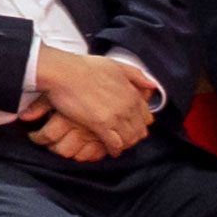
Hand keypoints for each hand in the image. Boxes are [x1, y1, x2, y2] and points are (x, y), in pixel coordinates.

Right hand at [26, 49, 156, 163]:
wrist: (64, 72)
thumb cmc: (85, 67)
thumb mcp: (116, 65)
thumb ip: (136, 75)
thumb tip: (152, 84)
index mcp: (132, 92)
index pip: (147, 116)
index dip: (141, 123)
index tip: (135, 126)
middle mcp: (128, 106)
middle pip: (139, 129)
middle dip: (135, 136)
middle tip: (128, 140)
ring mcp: (115, 116)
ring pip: (129, 138)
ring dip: (126, 144)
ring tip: (120, 147)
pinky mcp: (100, 125)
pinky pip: (114, 143)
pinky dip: (114, 149)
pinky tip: (112, 151)